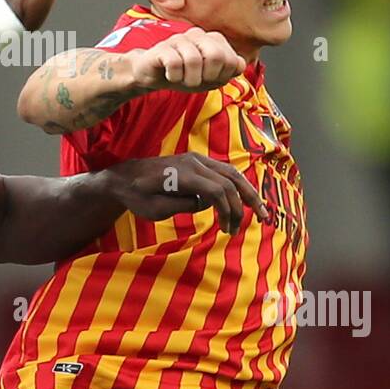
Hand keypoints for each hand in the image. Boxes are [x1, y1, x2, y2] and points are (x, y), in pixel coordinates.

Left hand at [101, 151, 267, 233]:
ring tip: (261, 211)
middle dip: (249, 200)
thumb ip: (182, 206)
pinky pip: (223, 173)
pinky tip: (243, 203)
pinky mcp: (198, 163)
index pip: (218, 190)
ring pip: (232, 173)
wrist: (125, 177)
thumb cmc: (137, 195)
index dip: (229, 210)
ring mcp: (197, 159)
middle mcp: (194, 162)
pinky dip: (237, 187)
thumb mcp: (155, 209)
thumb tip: (206, 204)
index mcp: (183, 174)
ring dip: (248, 192)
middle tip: (263, 220)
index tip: (228, 229)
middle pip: (231, 179)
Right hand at [128, 27, 244, 92]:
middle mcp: (198, 35)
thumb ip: (230, 70)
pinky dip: (174, 76)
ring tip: (183, 79)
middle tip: (198, 80)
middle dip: (209, 76)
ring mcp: (179, 39)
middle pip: (217, 56)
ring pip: (194, 60)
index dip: (223, 76)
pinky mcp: (162, 48)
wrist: (154, 76)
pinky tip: (170, 75)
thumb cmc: (185, 74)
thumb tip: (239, 64)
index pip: (232, 60)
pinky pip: (174, 63)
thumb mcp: (212, 77)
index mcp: (214, 40)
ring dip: (190, 79)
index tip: (211, 79)